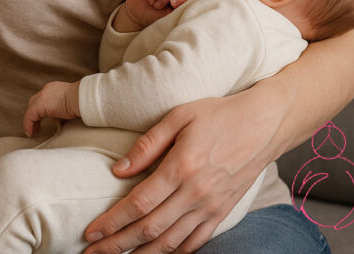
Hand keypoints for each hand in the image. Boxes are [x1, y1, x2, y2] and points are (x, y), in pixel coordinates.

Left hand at [23, 80, 79, 137]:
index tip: (41, 121)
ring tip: (32, 131)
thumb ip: (61, 111)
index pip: (42, 99)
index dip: (40, 111)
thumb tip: (57, 121)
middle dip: (33, 115)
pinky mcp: (40, 104)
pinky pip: (30, 116)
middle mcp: (46, 90)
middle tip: (36, 127)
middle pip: (33, 103)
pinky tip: (31, 132)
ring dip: (30, 121)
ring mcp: (42, 96)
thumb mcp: (69, 106)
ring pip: (30, 109)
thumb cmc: (80, 102)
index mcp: (54, 89)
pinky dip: (28, 124)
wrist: (82, 98)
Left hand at [83, 83, 281, 253]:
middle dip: (116, 245)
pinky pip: (194, 243)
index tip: (90, 232)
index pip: (139, 204)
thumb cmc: (218, 114)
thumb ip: (148, 144)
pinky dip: (173, 253)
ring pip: (170, 242)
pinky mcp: (222, 213)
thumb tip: (119, 170)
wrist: (263, 125)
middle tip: (91, 253)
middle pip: (149, 229)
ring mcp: (211, 207)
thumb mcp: (180, 116)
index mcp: (182, 167)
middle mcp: (196, 193)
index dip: (112, 222)